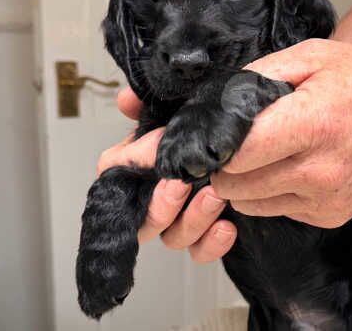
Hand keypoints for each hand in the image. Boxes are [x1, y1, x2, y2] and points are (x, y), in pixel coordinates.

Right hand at [96, 88, 236, 261]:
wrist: (238, 142)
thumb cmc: (198, 125)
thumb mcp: (175, 106)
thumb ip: (147, 102)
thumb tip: (128, 99)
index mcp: (135, 164)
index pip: (113, 174)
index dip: (130, 165)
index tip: (155, 149)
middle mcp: (151, 196)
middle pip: (140, 219)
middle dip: (160, 205)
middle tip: (181, 184)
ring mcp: (177, 218)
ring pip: (173, 237)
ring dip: (193, 219)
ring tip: (215, 196)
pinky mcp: (203, 232)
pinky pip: (200, 251)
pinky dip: (212, 244)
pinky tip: (227, 227)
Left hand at [212, 39, 351, 227]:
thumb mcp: (313, 56)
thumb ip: (260, 74)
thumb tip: (219, 101)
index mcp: (313, 124)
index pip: (237, 154)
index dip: (218, 144)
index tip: (218, 134)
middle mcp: (320, 171)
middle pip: (234, 186)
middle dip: (225, 165)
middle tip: (241, 143)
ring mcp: (326, 199)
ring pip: (249, 204)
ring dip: (247, 182)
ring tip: (269, 154)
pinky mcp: (331, 216)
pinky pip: (277, 210)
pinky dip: (274, 191)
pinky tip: (296, 167)